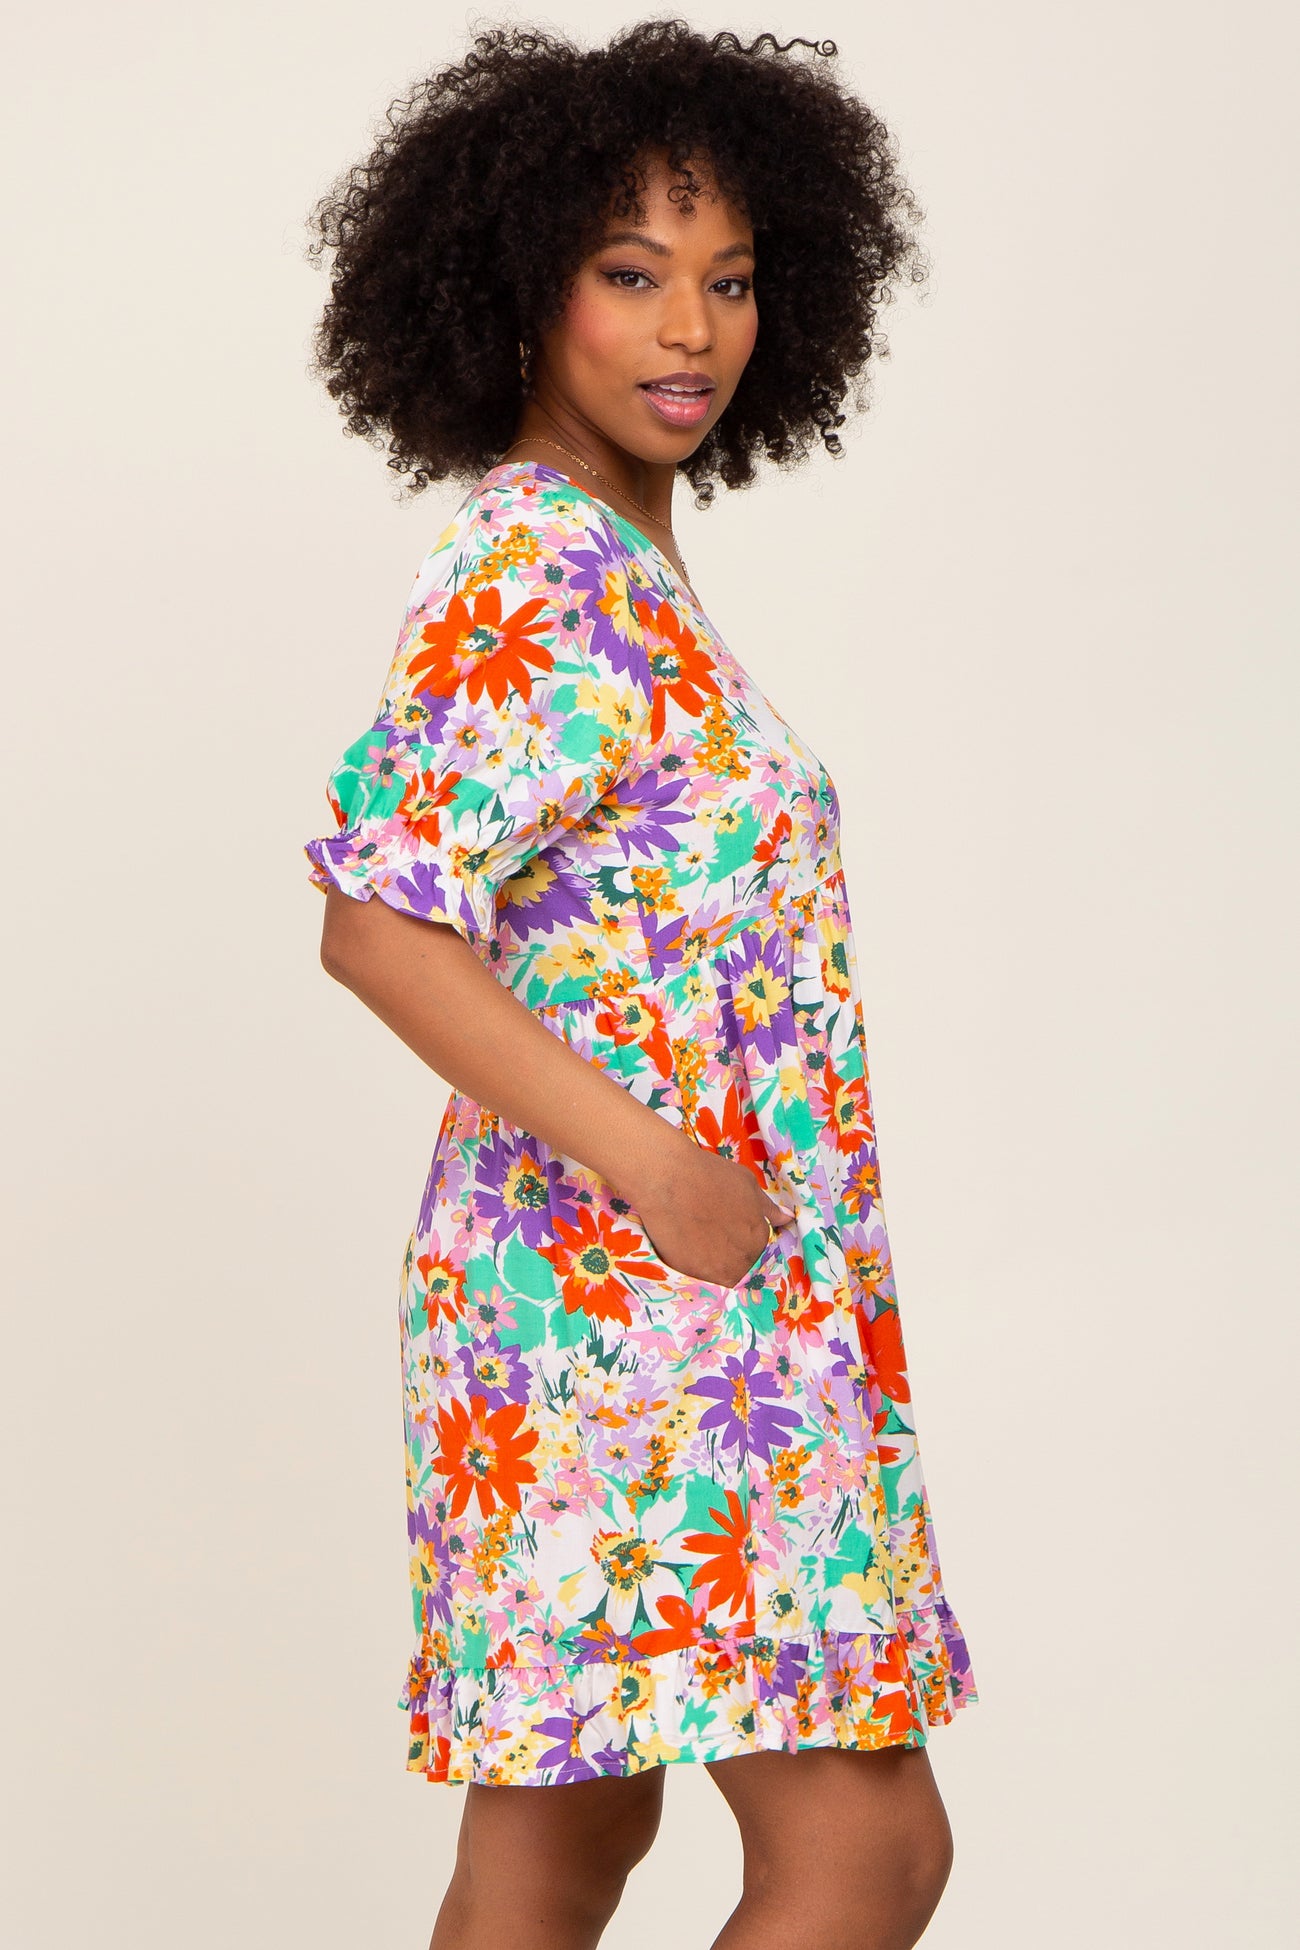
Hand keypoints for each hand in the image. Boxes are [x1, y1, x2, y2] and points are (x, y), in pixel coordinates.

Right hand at [631, 1141, 797, 1287]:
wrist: (669, 1180)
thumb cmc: (710, 1176)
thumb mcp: (748, 1185)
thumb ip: (768, 1209)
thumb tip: (787, 1220)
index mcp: (759, 1239)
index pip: (760, 1251)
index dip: (745, 1239)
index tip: (732, 1230)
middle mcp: (742, 1260)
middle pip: (742, 1266)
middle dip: (732, 1253)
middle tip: (714, 1233)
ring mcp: (715, 1271)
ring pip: (720, 1275)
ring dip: (714, 1262)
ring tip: (698, 1238)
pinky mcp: (690, 1274)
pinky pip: (698, 1276)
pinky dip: (694, 1265)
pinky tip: (686, 1243)